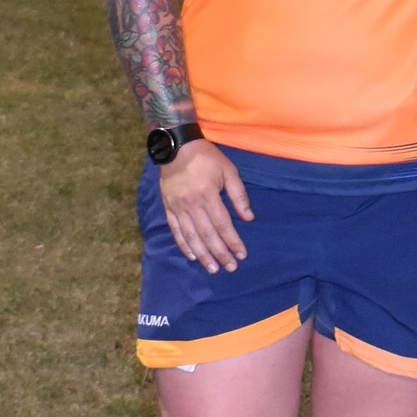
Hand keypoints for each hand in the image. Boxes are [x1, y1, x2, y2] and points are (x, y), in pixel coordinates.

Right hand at [158, 140, 253, 272]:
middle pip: (208, 235)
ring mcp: (178, 208)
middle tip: (230, 268)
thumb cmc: (206, 158)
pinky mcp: (168, 207)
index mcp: (208, 196)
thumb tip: (248, 218)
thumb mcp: (228, 170)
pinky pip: (175, 230)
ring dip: (202, 255)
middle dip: (220, 253)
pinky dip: (183, 244)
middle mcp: (192, 205)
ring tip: (212, 269)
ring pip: (191, 237)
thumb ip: (239, 195)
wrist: (176, 147)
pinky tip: (191, 255)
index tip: (242, 254)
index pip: (223, 225)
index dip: (233, 242)